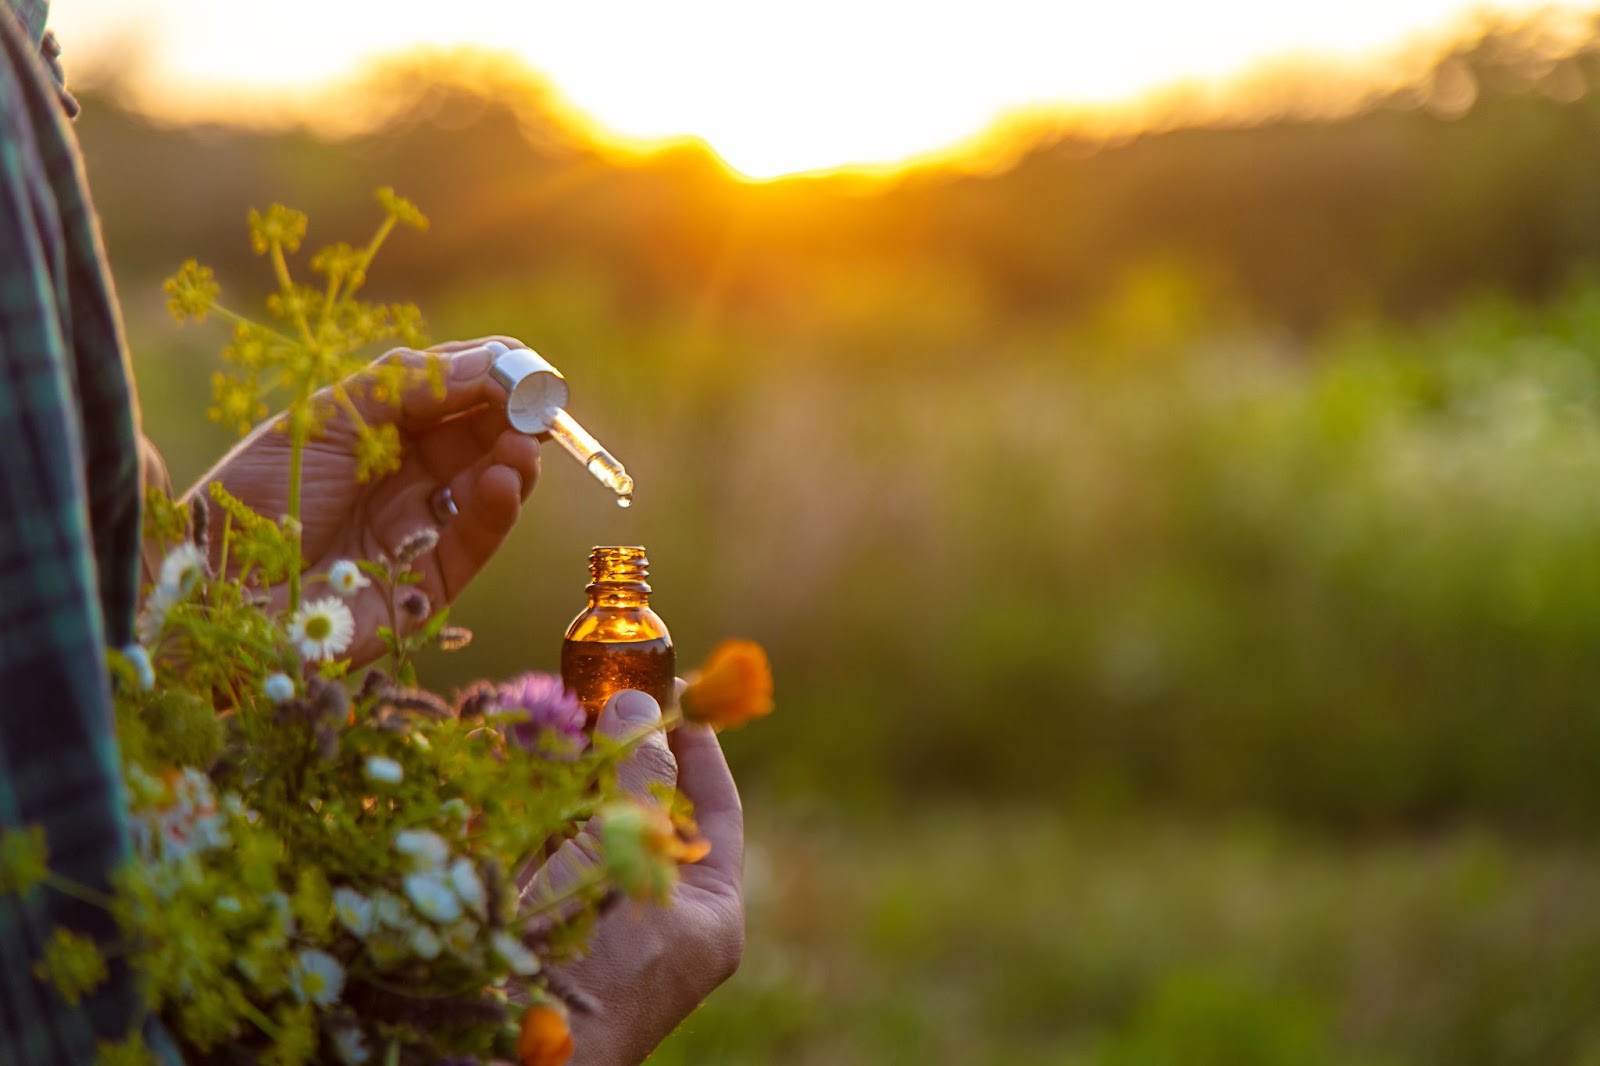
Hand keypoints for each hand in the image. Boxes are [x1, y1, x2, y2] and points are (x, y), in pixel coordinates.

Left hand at [186, 337, 538, 665]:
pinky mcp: (427, 586)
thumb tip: (489, 360)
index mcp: (376, 431)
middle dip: (513, 413)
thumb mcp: (326, 419)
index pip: (450, 393)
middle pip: (478, 436)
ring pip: (488, 487)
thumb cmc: (254, 494)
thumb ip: (406, 385)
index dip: (490, 375)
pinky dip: (497, 509)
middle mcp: (403, 477)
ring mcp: (418, 529)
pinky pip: (475, 542)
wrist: (208, 588)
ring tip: (524, 437)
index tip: (523, 363)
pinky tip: (505, 478)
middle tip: (541, 397)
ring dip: (514, 458)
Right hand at [531, 689, 744, 1065]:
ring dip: (575, 774)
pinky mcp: (546, 928)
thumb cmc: (598, 955)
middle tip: (600, 694)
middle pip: (651, 815)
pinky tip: (519, 762)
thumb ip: (637, 775)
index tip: (673, 692)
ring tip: (558, 713)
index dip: (698, 747)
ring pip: (594, 831)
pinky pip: (547, 856)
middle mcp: (663, 920)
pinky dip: (535, 810)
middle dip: (624, 753)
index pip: (718, 812)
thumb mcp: (630, 852)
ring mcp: (603, 926)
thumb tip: (636, 703)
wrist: (514, 1047)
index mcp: (709, 913)